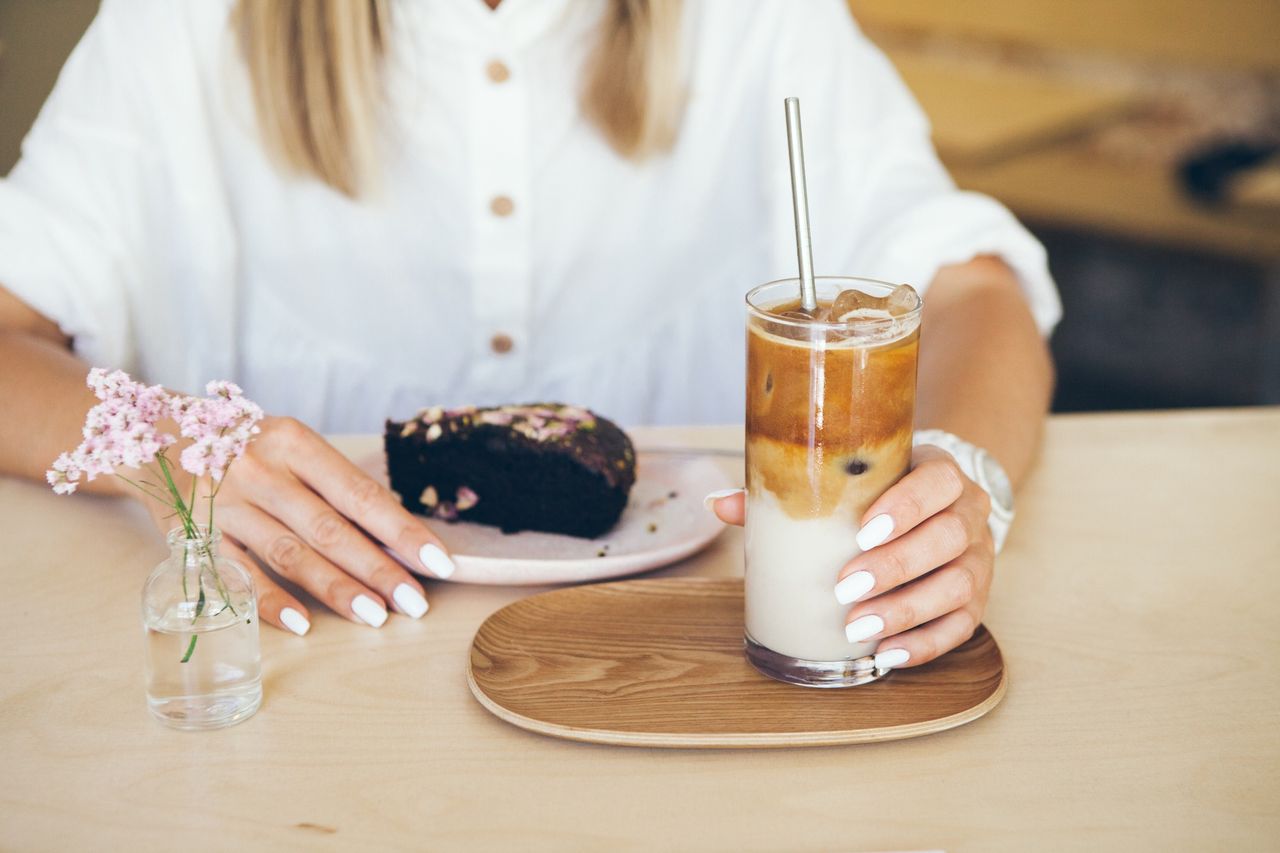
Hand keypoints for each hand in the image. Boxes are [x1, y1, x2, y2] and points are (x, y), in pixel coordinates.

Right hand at [141, 416, 454, 634]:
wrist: (158, 439)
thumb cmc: (250, 450)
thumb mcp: (294, 449)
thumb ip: (337, 489)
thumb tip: (398, 540)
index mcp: (295, 443)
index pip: (360, 494)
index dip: (402, 531)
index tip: (438, 562)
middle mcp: (259, 471)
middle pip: (329, 529)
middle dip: (378, 569)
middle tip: (415, 603)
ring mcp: (225, 505)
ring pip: (289, 554)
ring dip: (335, 590)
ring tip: (375, 617)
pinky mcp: (194, 536)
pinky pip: (238, 574)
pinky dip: (270, 601)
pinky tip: (303, 623)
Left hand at [707, 444, 993, 669]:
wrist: (934, 506)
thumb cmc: (879, 494)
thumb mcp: (848, 482)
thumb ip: (790, 492)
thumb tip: (717, 504)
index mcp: (940, 473)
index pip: (939, 482)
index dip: (908, 506)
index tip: (863, 530)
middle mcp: (968, 515)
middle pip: (947, 538)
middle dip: (896, 566)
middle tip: (846, 588)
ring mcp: (978, 559)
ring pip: (957, 586)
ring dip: (906, 610)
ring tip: (859, 627)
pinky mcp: (976, 600)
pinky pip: (962, 627)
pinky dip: (925, 644)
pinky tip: (888, 655)